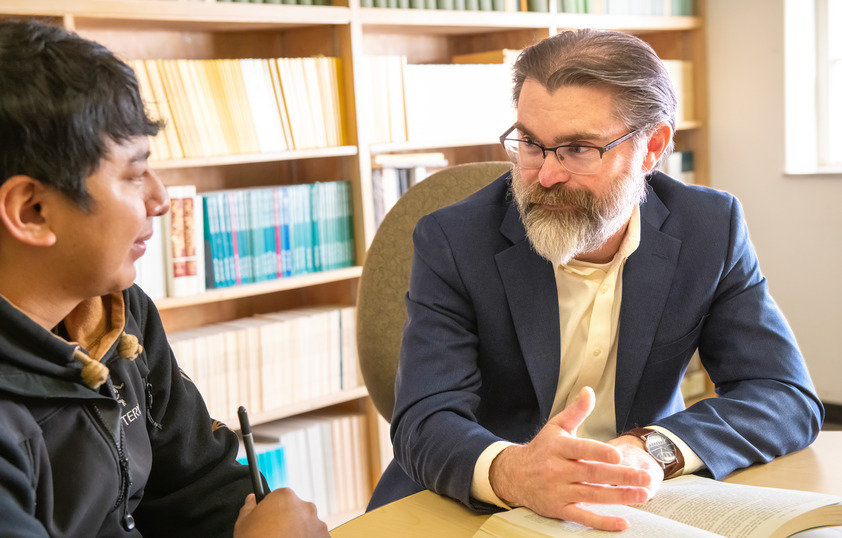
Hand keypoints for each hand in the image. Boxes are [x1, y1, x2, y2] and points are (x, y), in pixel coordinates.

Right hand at [234, 489, 328, 537]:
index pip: (279, 498)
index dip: (272, 510)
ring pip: (306, 524)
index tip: (267, 521)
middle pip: (295, 510)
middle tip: (275, 535)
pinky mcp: (325, 537)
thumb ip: (249, 507)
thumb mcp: (243, 523)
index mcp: (284, 496)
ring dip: (298, 531)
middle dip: (287, 520)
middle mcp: (304, 506)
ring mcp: (317, 522)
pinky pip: (315, 536)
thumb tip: (251, 499)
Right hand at [488, 387, 654, 531]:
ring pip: (592, 495)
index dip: (599, 453)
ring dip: (619, 497)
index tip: (617, 455)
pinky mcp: (559, 509)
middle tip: (645, 478)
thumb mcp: (555, 427)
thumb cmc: (541, 450)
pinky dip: (602, 522)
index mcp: (559, 448)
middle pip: (593, 474)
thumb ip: (576, 411)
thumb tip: (589, 391)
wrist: (514, 475)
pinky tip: (621, 522)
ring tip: (642, 495)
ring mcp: (558, 491)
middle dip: (621, 476)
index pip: (581, 450)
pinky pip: (582, 517)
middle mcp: (558, 470)